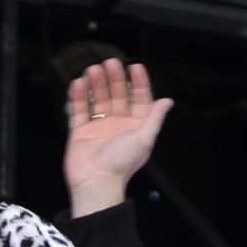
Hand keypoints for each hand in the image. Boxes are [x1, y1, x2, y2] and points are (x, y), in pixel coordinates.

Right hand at [64, 59, 172, 216]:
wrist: (95, 183)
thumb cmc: (121, 164)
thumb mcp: (144, 138)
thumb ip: (155, 118)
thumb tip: (167, 101)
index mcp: (135, 127)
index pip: (139, 100)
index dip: (139, 83)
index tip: (135, 67)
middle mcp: (118, 125)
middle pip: (117, 96)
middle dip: (114, 78)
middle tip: (110, 63)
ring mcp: (98, 128)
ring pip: (98, 100)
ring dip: (96, 84)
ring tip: (93, 70)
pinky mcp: (80, 132)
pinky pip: (79, 110)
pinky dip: (79, 96)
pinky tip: (78, 83)